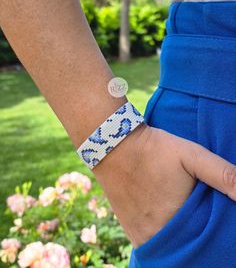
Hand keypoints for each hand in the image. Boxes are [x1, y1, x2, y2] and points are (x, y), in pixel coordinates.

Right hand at [93, 123, 235, 247]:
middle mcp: (158, 234)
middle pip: (187, 246)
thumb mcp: (192, 155)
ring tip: (182, 217)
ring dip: (180, 238)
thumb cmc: (154, 149)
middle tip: (197, 215)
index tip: (212, 218)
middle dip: (196, 235)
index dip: (214, 231)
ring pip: (170, 247)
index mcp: (177, 219)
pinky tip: (166, 219)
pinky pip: (153, 243)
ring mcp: (141, 235)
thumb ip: (222, 174)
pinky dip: (163, 236)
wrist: (113, 145)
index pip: (207, 240)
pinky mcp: (130, 230)